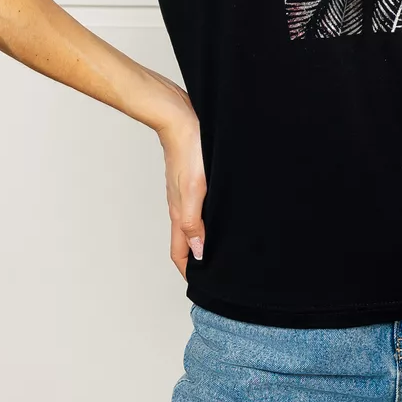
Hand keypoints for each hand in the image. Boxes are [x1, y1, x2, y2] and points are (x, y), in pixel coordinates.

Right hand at [149, 72, 206, 277]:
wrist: (179, 117)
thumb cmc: (188, 150)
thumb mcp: (195, 190)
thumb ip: (194, 222)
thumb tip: (199, 252)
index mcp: (179, 212)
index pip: (179, 251)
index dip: (188, 270)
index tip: (201, 284)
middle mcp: (180, 204)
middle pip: (186, 239)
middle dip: (197, 258)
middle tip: (216, 270)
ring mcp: (185, 191)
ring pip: (192, 221)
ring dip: (203, 237)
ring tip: (222, 246)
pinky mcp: (192, 177)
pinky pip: (198, 204)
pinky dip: (207, 216)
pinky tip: (221, 211)